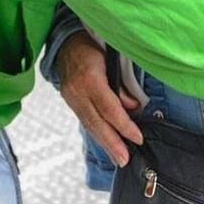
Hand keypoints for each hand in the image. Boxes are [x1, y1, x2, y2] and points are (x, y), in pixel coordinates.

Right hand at [55, 31, 143, 165]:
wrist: (66, 43)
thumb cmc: (92, 46)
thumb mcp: (111, 59)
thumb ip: (121, 85)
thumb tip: (133, 108)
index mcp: (90, 78)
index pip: (110, 108)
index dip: (124, 125)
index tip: (138, 138)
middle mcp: (77, 91)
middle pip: (97, 122)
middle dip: (113, 143)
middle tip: (125, 160)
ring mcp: (70, 97)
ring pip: (89, 124)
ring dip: (105, 143)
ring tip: (117, 158)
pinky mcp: (68, 101)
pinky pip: (84, 120)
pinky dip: (96, 133)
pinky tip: (105, 142)